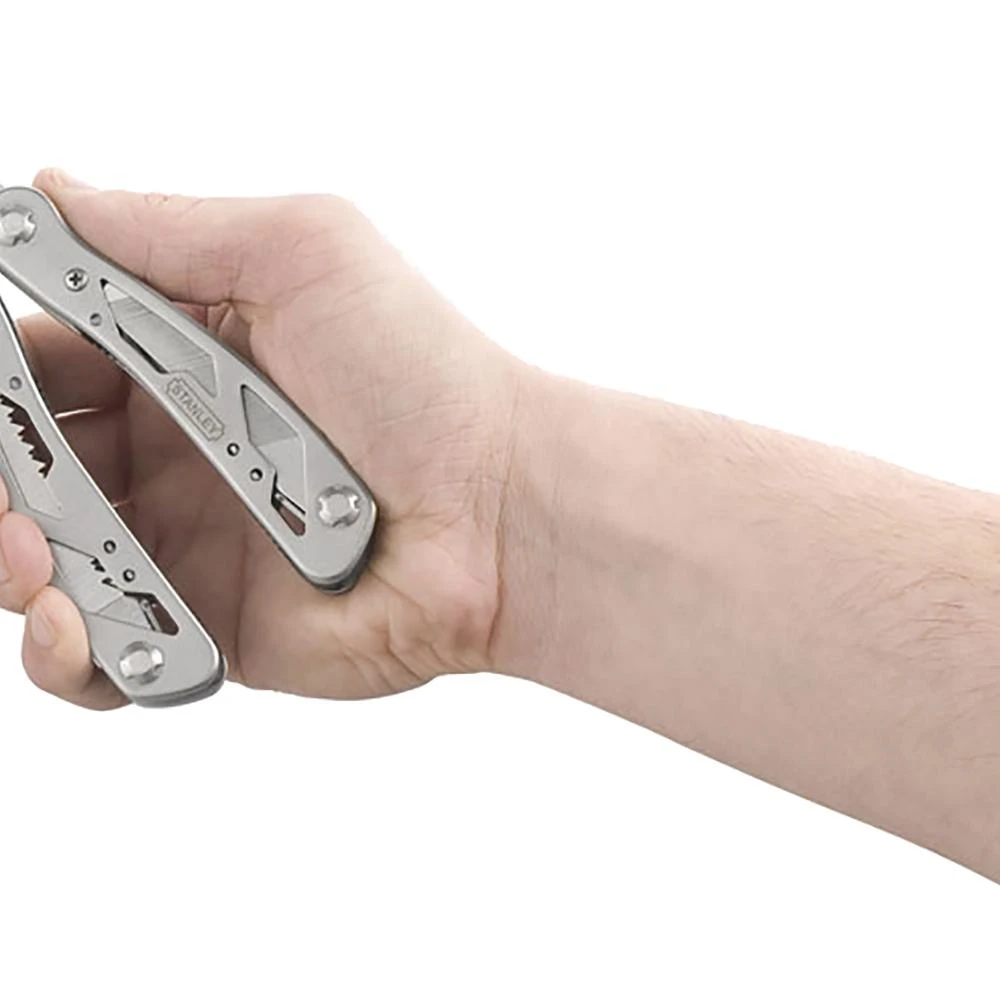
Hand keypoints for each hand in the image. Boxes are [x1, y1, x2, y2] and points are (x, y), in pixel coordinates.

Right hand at [1, 169, 521, 707]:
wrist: (502, 512)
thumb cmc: (424, 379)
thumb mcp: (304, 256)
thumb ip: (170, 231)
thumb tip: (56, 192)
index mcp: (182, 362)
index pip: (46, 360)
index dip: (3, 373)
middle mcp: (174, 455)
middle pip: (26, 463)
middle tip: (10, 474)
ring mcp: (186, 547)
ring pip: (39, 562)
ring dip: (9, 560)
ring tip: (35, 552)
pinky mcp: (209, 628)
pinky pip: (102, 655)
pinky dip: (63, 650)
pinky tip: (73, 620)